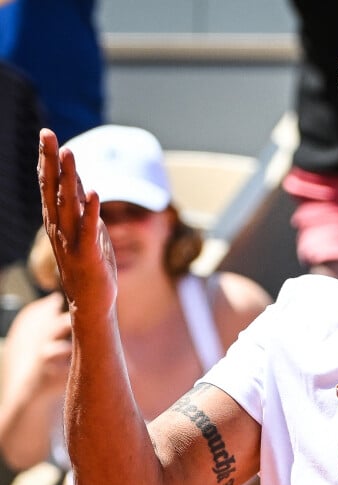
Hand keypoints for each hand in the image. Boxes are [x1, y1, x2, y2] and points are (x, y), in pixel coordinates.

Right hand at [38, 129, 116, 315]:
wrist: (90, 302)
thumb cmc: (89, 264)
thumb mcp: (85, 228)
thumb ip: (79, 205)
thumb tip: (76, 179)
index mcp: (58, 221)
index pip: (49, 185)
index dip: (47, 160)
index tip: (46, 135)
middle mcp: (60, 228)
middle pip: (52, 188)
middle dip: (50, 161)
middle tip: (47, 134)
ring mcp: (72, 241)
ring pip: (68, 204)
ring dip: (68, 178)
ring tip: (69, 153)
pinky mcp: (88, 253)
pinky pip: (89, 229)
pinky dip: (91, 211)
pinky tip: (93, 192)